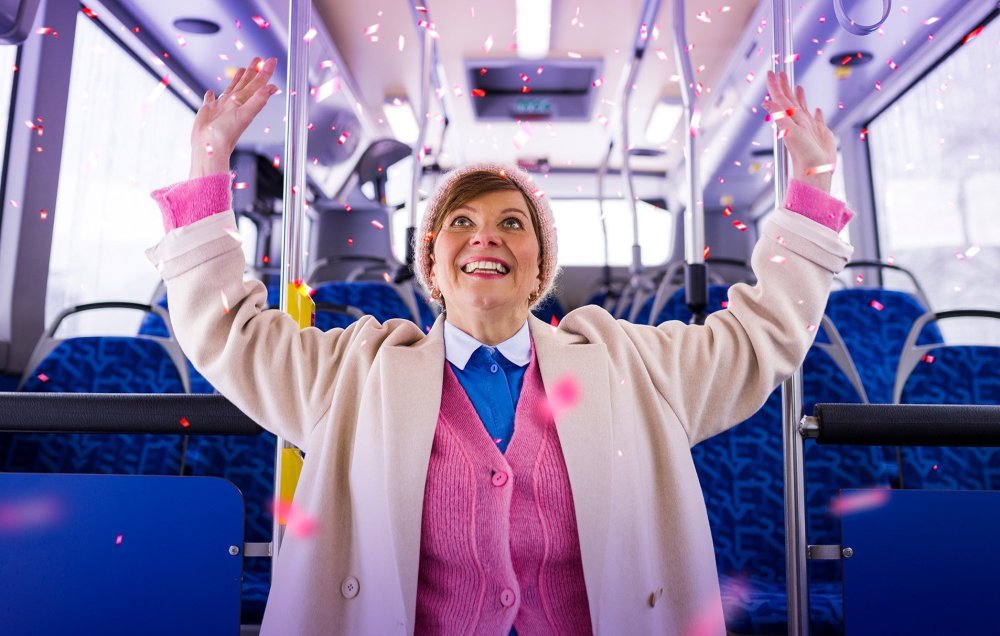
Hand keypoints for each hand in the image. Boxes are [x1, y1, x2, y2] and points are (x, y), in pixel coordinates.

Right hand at [190, 57, 278, 178]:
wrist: (208, 146)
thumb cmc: (227, 133)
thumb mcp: (245, 114)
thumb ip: (258, 100)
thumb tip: (273, 88)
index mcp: (244, 102)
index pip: (257, 84)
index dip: (265, 72)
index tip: (271, 60)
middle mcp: (234, 103)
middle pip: (246, 83)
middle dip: (252, 71)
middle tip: (258, 58)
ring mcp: (222, 107)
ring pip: (231, 88)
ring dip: (236, 79)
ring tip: (241, 69)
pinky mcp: (208, 110)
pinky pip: (210, 99)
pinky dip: (211, 95)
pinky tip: (211, 92)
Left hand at [762, 71, 836, 192]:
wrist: (815, 170)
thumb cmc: (802, 154)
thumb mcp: (789, 131)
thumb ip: (779, 115)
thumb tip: (765, 102)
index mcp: (789, 118)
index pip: (780, 98)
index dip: (775, 85)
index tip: (771, 72)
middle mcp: (797, 121)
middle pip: (789, 99)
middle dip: (785, 86)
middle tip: (781, 72)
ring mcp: (809, 127)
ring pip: (803, 107)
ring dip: (799, 97)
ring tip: (797, 86)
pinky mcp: (820, 133)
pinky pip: (817, 119)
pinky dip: (816, 113)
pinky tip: (817, 110)